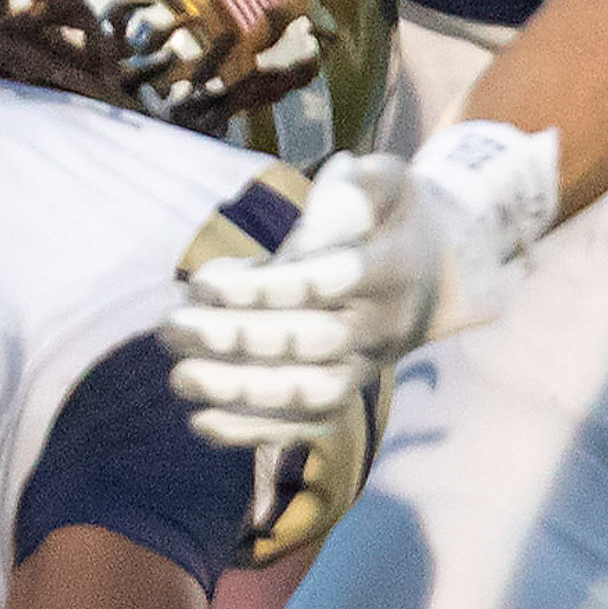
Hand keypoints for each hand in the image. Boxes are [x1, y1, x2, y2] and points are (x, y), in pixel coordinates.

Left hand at [162, 124, 554, 449]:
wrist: (438, 274)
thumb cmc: (394, 217)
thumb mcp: (394, 182)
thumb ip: (368, 181)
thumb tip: (343, 176)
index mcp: (390, 268)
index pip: (325, 284)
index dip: (263, 289)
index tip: (202, 283)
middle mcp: (381, 325)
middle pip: (309, 342)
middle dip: (234, 338)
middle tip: (170, 326)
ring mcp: (365, 367)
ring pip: (308, 394)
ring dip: (240, 392)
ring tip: (179, 378)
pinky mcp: (347, 396)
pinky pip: (305, 426)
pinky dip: (254, 432)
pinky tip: (199, 422)